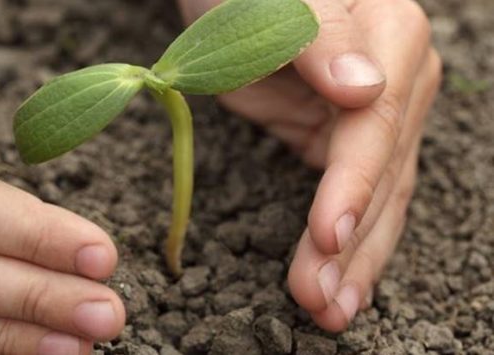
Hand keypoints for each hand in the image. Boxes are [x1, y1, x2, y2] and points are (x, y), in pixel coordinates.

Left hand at [180, 0, 441, 330]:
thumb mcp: (278, 2)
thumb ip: (322, 39)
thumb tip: (364, 89)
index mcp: (389, 40)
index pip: (374, 127)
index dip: (352, 186)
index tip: (326, 236)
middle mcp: (398, 82)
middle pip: (381, 174)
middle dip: (351, 244)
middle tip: (318, 302)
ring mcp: (378, 115)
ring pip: (378, 199)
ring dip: (355, 261)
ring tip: (330, 312)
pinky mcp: (347, 139)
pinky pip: (356, 197)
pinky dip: (347, 242)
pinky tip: (337, 282)